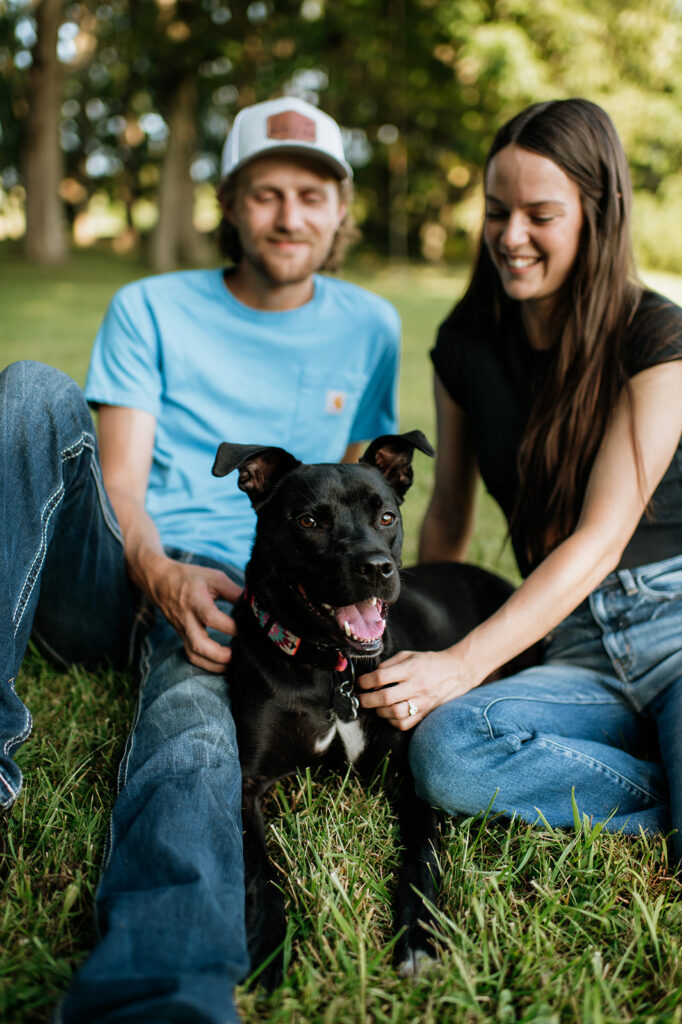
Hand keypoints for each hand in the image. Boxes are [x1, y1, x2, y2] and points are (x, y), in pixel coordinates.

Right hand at [147, 559, 242, 672]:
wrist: (160, 582)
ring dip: (214, 665)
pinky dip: (207, 664)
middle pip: (199, 645)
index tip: (245, 630)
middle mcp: (187, 619)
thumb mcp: (214, 577)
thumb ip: (233, 591)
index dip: (230, 626)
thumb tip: (253, 604)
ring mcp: (183, 630)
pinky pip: (192, 656)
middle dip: (220, 655)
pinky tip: (222, 664)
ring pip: (194, 655)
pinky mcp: (182, 637)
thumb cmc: (190, 578)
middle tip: (239, 655)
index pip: (211, 618)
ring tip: (234, 664)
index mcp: (195, 601)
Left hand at [357, 647, 476, 729]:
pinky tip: (389, 714)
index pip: (381, 677)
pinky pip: (404, 723)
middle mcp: (417, 686)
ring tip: (376, 705)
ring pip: (394, 713)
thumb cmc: (429, 662)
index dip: (365, 681)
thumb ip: (389, 664)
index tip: (360, 683)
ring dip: (379, 711)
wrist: (457, 672)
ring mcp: (422, 701)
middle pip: (385, 697)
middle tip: (360, 698)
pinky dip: (392, 721)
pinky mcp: (425, 713)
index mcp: (411, 668)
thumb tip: (371, 676)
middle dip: (367, 700)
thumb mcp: (409, 655)